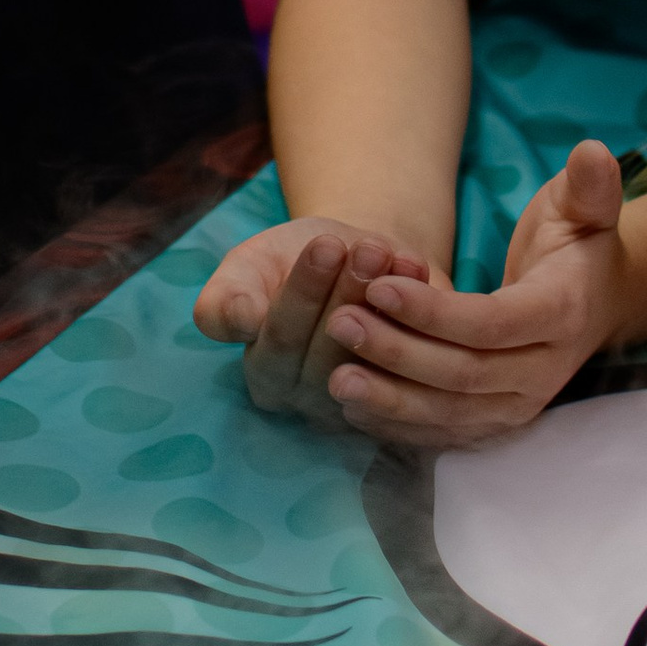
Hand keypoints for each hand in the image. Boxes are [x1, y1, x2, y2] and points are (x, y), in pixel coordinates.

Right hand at [195, 216, 433, 419]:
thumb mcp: (248, 267)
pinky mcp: (409, 391)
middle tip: (368, 246)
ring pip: (375, 358)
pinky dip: (419, 312)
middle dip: (350, 292)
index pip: (280, 340)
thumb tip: (244, 320)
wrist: (355, 258)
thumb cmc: (291, 263)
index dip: (304, 291)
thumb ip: (226, 297)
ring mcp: (364, 401)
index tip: (325, 244)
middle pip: (331, 351)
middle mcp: (314, 399)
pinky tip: (413, 268)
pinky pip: (416, 363)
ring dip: (385, 302)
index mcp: (266, 374)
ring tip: (387, 251)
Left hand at [318, 143, 627, 445]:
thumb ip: (589, 185)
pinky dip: (399, 425)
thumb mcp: (585, 208)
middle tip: (337, 323)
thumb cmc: (576, 246)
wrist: (593, 304)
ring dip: (390, 399)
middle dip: (397, 352)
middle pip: (463, 374)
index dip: (434, 312)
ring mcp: (520, 405)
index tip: (379, 288)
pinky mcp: (497, 424)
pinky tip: (353, 407)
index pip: (492, 324)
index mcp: (562, 315)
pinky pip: (445, 434)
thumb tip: (593, 150)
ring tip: (334, 376)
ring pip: (450, 414)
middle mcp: (544, 372)